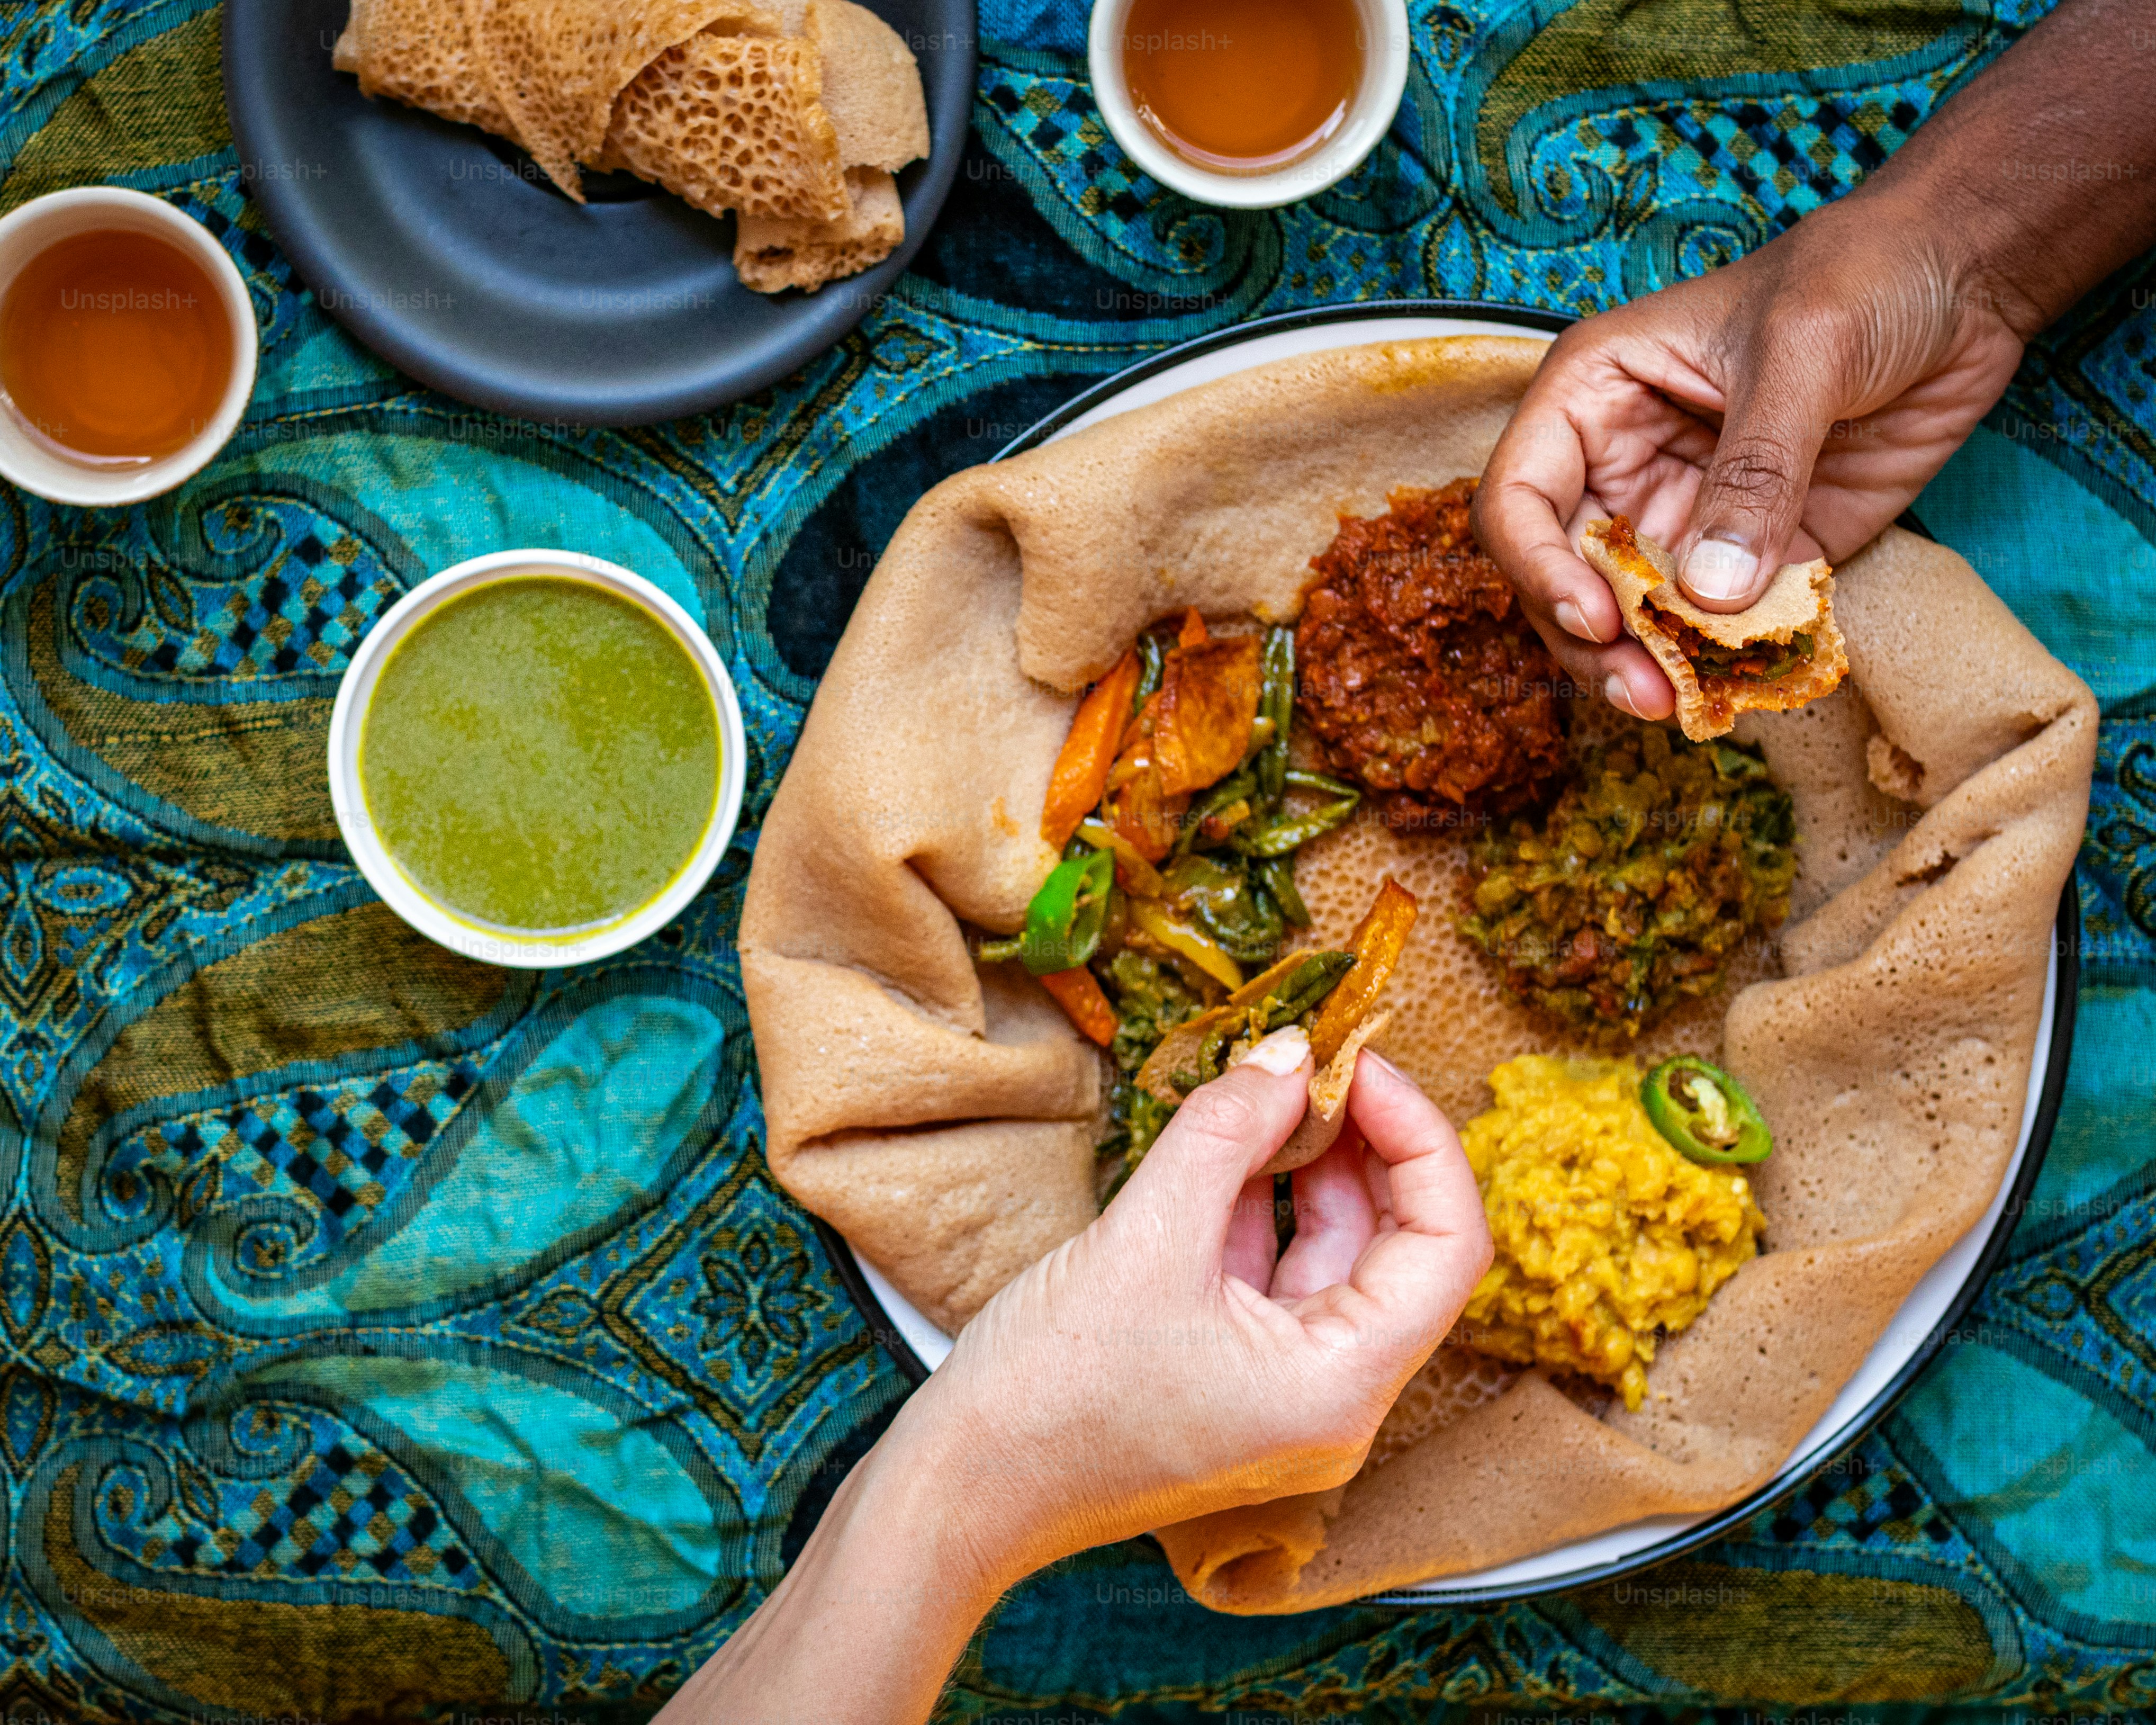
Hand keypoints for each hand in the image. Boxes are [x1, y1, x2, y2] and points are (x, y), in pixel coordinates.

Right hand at [922, 1027, 1493, 1576]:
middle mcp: (1336, 1401)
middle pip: (1401, 1248)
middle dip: (1365, 1144)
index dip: (1418, 1139)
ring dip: (1311, 1165)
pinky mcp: (1239, 1377)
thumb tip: (1287, 1053)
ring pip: (1336, 1255)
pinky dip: (1263, 1204)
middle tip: (1317, 1058)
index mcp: (1342, 1388)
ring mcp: (1288, 1393)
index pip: (1446, 1246)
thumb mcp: (1146, 1234)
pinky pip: (1278, 1276)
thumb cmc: (1049, 1392)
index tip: (1360, 1063)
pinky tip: (1236, 1139)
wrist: (960, 1489)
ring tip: (1274, 1082)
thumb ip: (1228, 1131)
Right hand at [1473, 195, 2025, 720]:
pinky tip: (1744, 690)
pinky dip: (1723, 668)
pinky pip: (1719, 630)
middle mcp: (1621, 466)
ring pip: (1630, 619)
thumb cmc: (1863, 275)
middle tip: (1645, 692)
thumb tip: (1711, 590)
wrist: (1965, 279)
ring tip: (1682, 706)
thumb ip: (1758, 468)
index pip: (1518, 497)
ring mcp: (1685, 517)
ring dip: (1648, 670)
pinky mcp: (1754, 555)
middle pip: (1562, 578)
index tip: (1597, 619)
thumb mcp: (1804, 350)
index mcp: (1595, 397)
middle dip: (1592, 643)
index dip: (1538, 567)